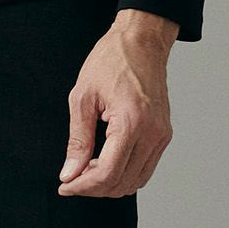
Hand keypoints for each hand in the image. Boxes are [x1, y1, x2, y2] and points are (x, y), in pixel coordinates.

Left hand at [56, 11, 175, 197]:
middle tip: (71, 177)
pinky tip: (105, 160)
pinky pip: (145, 167)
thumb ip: (77, 139)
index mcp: (131, 123)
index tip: (65, 185)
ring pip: (137, 181)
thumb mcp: (83, 96)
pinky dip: (125, 172)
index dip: (83, 186)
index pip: (107, 173)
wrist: (141, 40)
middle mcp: (152, 134)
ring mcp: (161, 135)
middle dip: (94, 187)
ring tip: (86, 168)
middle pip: (123, 183)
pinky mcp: (163, 134)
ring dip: (110, 183)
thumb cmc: (111, 60)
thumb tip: (70, 173)